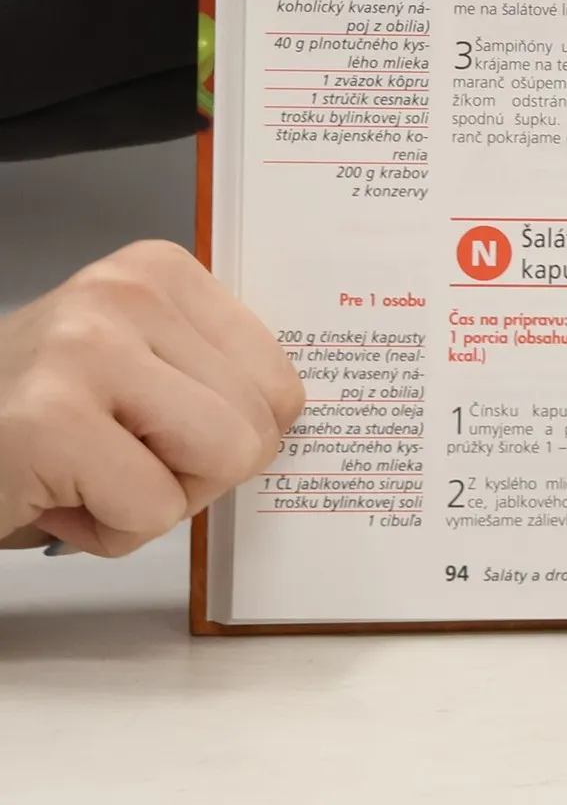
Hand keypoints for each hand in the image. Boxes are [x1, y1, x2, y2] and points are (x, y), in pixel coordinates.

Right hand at [0, 242, 302, 556]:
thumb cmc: (31, 421)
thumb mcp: (136, 369)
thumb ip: (213, 377)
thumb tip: (297, 420)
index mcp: (158, 273)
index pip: (281, 381)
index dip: (232, 437)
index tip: (160, 432)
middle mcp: (124, 294)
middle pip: (257, 425)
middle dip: (195, 475)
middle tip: (114, 461)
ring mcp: (86, 350)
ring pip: (220, 462)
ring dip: (158, 502)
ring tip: (87, 475)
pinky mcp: (50, 419)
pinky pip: (152, 509)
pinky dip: (109, 531)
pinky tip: (54, 496)